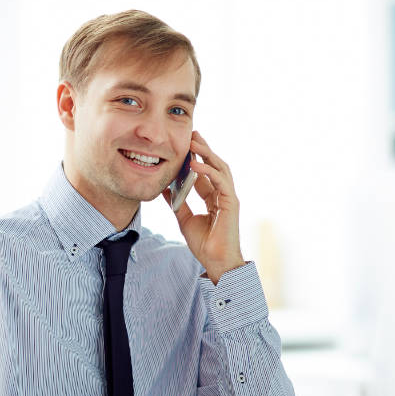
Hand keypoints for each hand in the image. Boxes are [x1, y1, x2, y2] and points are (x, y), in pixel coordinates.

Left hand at [162, 131, 244, 283]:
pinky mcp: (231, 203)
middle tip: (192, 134)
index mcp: (213, 197)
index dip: (195, 158)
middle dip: (204, 148)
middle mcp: (222, 194)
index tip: (185, 144)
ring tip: (194, 142)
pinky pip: (220, 181)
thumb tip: (163, 188)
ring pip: (220, 168)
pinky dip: (208, 171)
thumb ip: (176, 202)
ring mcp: (228, 197)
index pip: (205, 172)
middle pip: (214, 165)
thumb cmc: (204, 244)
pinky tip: (195, 164)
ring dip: (207, 154)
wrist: (216, 262)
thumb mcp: (184, 219)